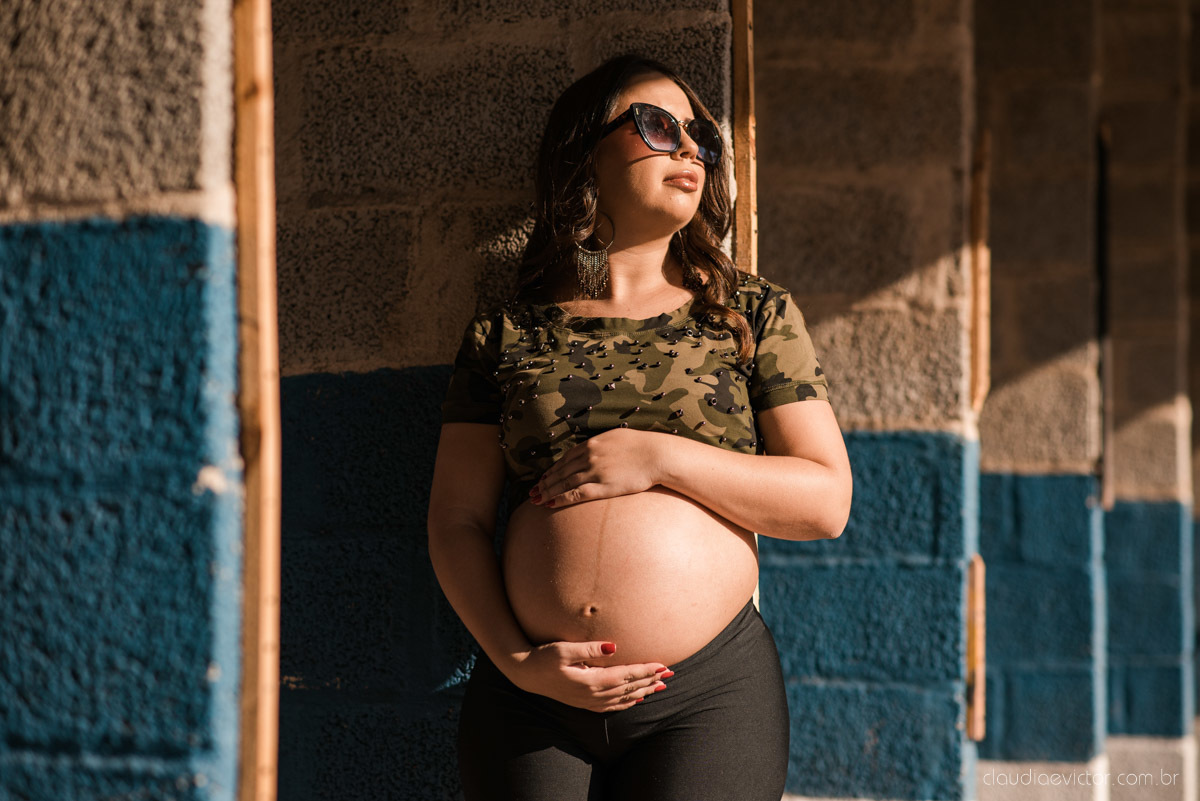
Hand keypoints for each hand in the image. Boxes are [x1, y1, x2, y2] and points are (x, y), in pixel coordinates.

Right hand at [506, 639, 672, 711]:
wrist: (524, 673)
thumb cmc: (543, 657)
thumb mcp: (564, 649)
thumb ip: (589, 649)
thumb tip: (614, 646)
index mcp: (591, 681)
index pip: (626, 675)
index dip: (645, 670)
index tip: (663, 665)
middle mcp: (592, 694)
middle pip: (628, 688)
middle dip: (650, 681)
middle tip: (670, 675)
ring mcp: (588, 701)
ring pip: (623, 699)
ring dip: (642, 692)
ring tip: (659, 687)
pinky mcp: (583, 702)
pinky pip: (611, 706)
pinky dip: (627, 703)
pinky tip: (635, 700)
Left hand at [530, 428, 665, 508]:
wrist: (657, 455)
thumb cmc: (643, 446)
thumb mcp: (618, 437)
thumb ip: (603, 444)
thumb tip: (596, 448)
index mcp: (592, 443)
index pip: (566, 458)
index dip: (553, 469)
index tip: (544, 477)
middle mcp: (589, 456)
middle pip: (561, 471)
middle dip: (545, 482)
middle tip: (533, 491)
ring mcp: (594, 471)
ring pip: (564, 483)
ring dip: (548, 491)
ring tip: (537, 499)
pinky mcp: (603, 486)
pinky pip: (576, 493)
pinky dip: (560, 498)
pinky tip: (550, 504)